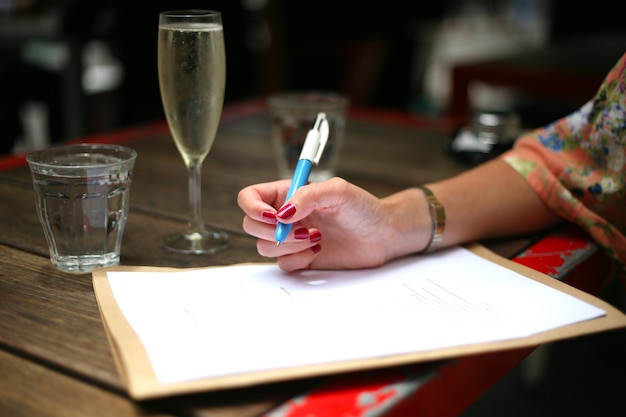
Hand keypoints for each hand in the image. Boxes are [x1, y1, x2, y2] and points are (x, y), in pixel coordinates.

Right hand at [238, 177, 421, 270]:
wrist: (382, 235)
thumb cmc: (363, 208)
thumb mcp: (338, 191)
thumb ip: (307, 196)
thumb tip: (282, 214)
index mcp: (287, 193)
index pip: (250, 197)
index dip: (253, 207)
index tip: (272, 217)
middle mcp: (285, 215)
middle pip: (251, 224)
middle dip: (273, 231)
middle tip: (301, 230)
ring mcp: (291, 238)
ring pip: (264, 246)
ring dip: (288, 245)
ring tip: (317, 237)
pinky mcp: (300, 258)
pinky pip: (283, 264)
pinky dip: (298, 259)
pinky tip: (319, 250)